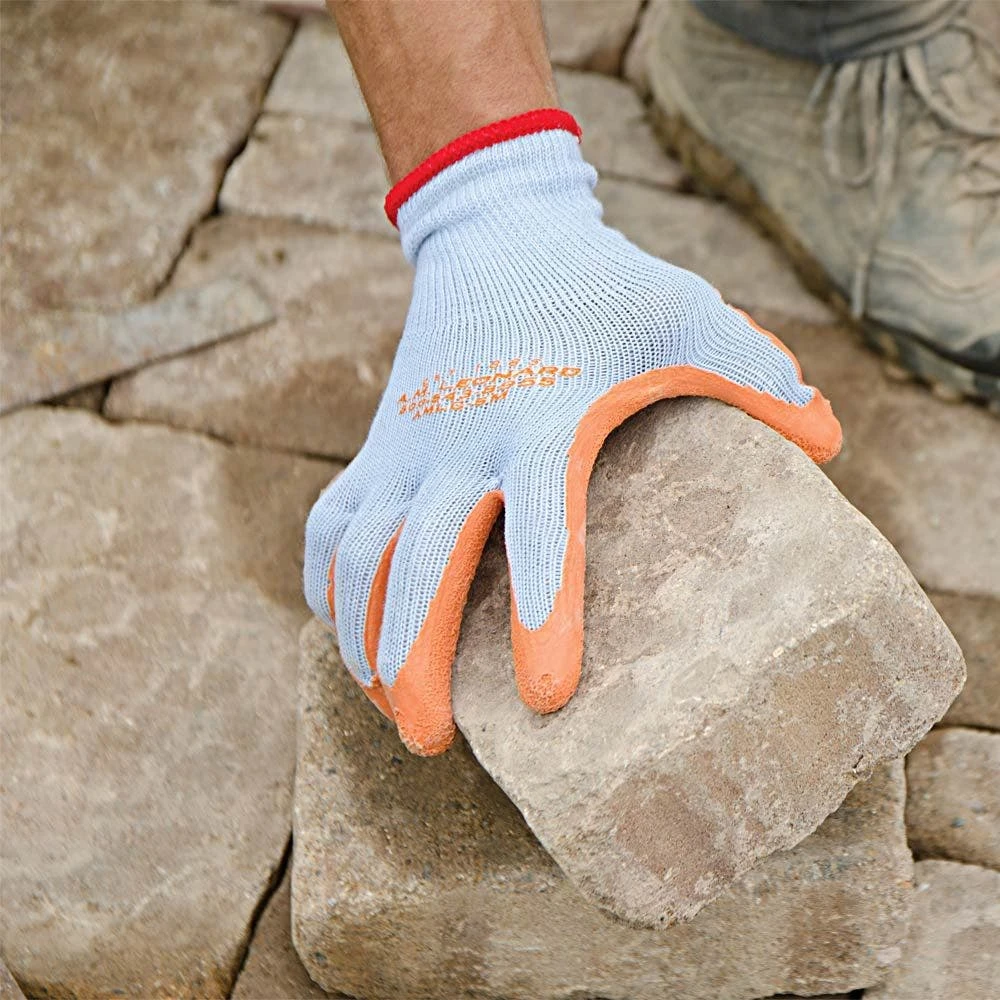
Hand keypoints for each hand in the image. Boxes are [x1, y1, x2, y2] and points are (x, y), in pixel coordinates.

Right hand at [304, 119, 840, 754]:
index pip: (538, 517)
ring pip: (359, 553)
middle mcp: (462, 436)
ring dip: (364, 637)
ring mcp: (407, 443)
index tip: (548, 695)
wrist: (498, 235)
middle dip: (416, 654)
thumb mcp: (683, 311)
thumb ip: (751, 372)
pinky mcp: (378, 445)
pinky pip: (331, 527)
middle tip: (433, 740)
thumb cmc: (601, 284)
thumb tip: (827, 441)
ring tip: (392, 711)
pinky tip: (350, 640)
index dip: (545, 605)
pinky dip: (329, 589)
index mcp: (545, 413)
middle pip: (419, 557)